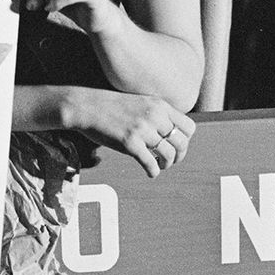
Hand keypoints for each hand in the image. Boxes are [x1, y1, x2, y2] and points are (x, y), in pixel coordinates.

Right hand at [63, 86, 194, 178]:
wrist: (85, 106)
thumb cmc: (109, 106)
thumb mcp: (139, 103)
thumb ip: (156, 114)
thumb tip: (169, 133)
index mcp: (159, 105)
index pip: (189, 126)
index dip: (185, 140)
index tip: (176, 145)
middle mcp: (154, 116)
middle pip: (181, 143)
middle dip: (179, 155)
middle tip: (171, 160)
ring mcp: (142, 130)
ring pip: (169, 154)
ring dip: (167, 164)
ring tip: (159, 165)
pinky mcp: (130, 143)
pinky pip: (151, 163)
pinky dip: (154, 171)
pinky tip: (150, 172)